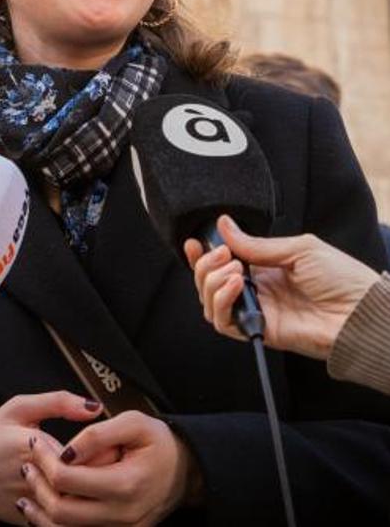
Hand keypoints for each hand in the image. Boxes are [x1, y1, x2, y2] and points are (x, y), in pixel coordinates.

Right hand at [0, 391, 103, 522]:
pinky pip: (62, 519)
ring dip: (90, 490)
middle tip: (107, 458)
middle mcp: (34, 478)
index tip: (108, 441)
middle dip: (101, 469)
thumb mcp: (17, 408)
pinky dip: (74, 508)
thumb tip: (92, 406)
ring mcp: (32, 504)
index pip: (84, 452)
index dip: (102, 447)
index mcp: (33, 446)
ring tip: (94, 476)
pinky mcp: (30, 522)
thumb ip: (57, 402)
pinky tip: (73, 493)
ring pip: (77, 503)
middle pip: (85, 480)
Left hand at [17, 411, 201, 525]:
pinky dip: (56, 523)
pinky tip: (43, 507)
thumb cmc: (159, 442)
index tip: (35, 443)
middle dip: (39, 486)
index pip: (69, 479)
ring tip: (28, 487)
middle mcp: (122, 514)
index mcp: (125, 484)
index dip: (45, 460)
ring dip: (42, 510)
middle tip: (27, 464)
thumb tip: (66, 451)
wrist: (186, 470)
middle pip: (62, 511)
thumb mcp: (134, 422)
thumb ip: (98, 434)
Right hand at [184, 215, 378, 359]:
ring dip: (211, 282)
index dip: (202, 254)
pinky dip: (222, 302)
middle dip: (206, 265)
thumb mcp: (298, 248)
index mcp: (263, 269)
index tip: (195, 242)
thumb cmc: (342, 278)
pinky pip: (223, 322)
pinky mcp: (259, 330)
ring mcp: (256, 311)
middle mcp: (255, 290)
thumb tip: (223, 226)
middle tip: (224, 254)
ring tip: (234, 270)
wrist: (362, 313)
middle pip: (208, 282)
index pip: (222, 263)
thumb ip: (257, 244)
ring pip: (209, 302)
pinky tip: (237, 285)